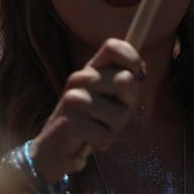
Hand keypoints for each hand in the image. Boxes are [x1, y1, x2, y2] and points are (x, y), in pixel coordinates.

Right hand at [29, 38, 144, 184]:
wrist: (55, 148)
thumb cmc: (90, 122)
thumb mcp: (111, 100)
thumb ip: (125, 84)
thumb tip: (139, 74)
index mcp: (91, 69)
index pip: (113, 46)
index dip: (132, 58)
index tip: (138, 76)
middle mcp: (80, 77)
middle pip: (125, 79)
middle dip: (128, 104)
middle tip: (110, 114)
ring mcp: (73, 97)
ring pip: (120, 114)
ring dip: (114, 129)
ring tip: (97, 128)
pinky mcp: (70, 120)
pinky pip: (106, 135)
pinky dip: (102, 143)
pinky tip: (89, 140)